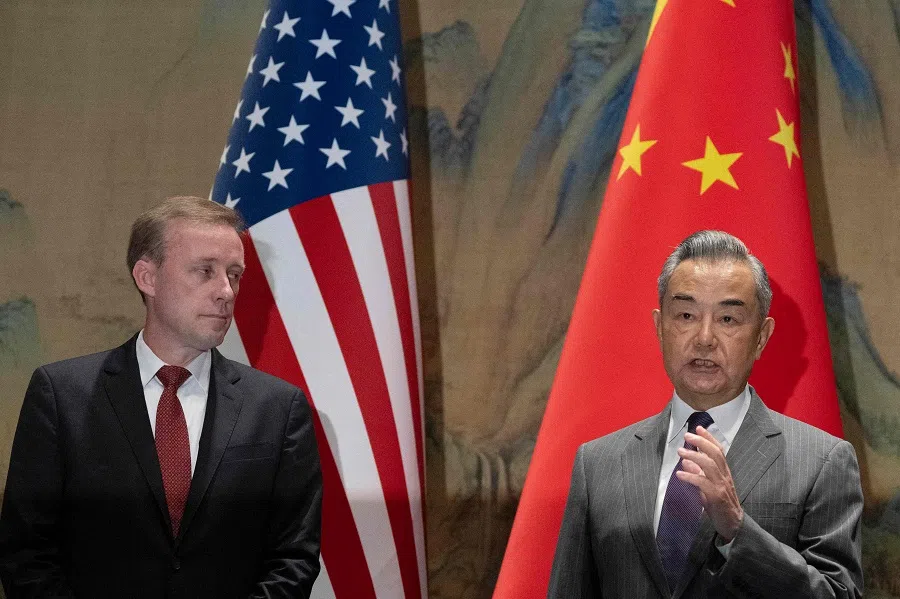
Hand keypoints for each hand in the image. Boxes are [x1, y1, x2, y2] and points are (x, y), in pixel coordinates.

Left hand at [676, 426, 743, 541]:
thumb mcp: (708, 486)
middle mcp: (724, 476)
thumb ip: (698, 473)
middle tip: (687, 436)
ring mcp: (721, 486)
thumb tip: (686, 460)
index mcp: (724, 472)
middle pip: (715, 454)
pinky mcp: (716, 497)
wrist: (733, 525)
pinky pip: (703, 483)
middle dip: (702, 442)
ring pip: (710, 466)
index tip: (699, 428)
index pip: (719, 450)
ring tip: (680, 452)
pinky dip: (691, 477)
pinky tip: (680, 474)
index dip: (709, 438)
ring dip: (694, 457)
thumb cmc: (720, 505)